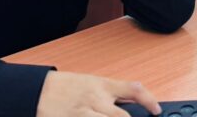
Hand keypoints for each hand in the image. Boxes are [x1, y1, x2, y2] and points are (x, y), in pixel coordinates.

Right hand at [36, 71, 159, 116]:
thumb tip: (131, 102)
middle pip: (122, 116)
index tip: (157, 109)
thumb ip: (111, 94)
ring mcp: (84, 114)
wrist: (39, 91)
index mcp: (103, 85)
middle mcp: (96, 100)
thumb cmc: (66, 87)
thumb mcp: (91, 83)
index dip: (149, 100)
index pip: (133, 90)